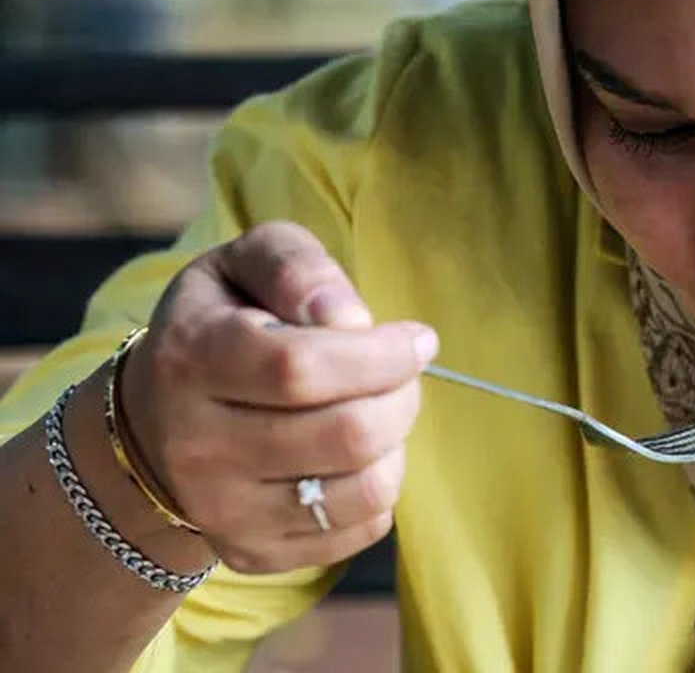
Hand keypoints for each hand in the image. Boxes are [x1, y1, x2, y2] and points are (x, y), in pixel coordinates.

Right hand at [119, 221, 435, 572]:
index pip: (302, 368)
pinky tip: (355, 457)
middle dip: (401, 396)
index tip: (417, 340)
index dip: (381, 355)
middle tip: (402, 374)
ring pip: (363, 490)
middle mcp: (196, 445)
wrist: (154, 422)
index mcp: (192, 358)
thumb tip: (349, 318)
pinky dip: (381, 488)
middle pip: (347, 434)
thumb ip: (296, 267)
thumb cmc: (222, 325)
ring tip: (379, 410)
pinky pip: (361, 531)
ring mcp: (221, 510)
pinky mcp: (251, 553)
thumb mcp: (245, 265)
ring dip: (397, 443)